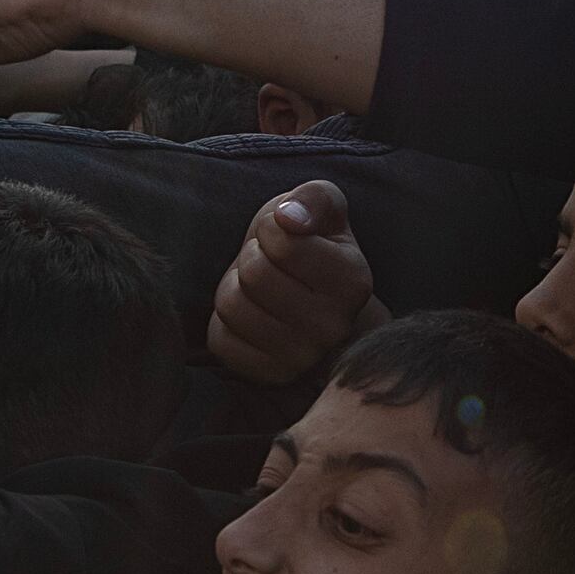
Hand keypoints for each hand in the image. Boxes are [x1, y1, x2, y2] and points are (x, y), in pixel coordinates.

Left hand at [205, 178, 380, 385]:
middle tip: (269, 263)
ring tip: (260, 289)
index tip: (284, 237)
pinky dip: (226, 322)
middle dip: (252, 257)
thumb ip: (314, 198)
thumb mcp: (325, 210)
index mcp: (353, 281)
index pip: (284, 243)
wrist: (321, 304)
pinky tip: (252, 316)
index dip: (271, 229)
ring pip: (232, 306)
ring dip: (235, 287)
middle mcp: (333, 326)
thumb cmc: (316, 247)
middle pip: (255, 274)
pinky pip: (221, 341)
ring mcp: (302, 358)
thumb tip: (288, 217)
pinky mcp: (268, 375)